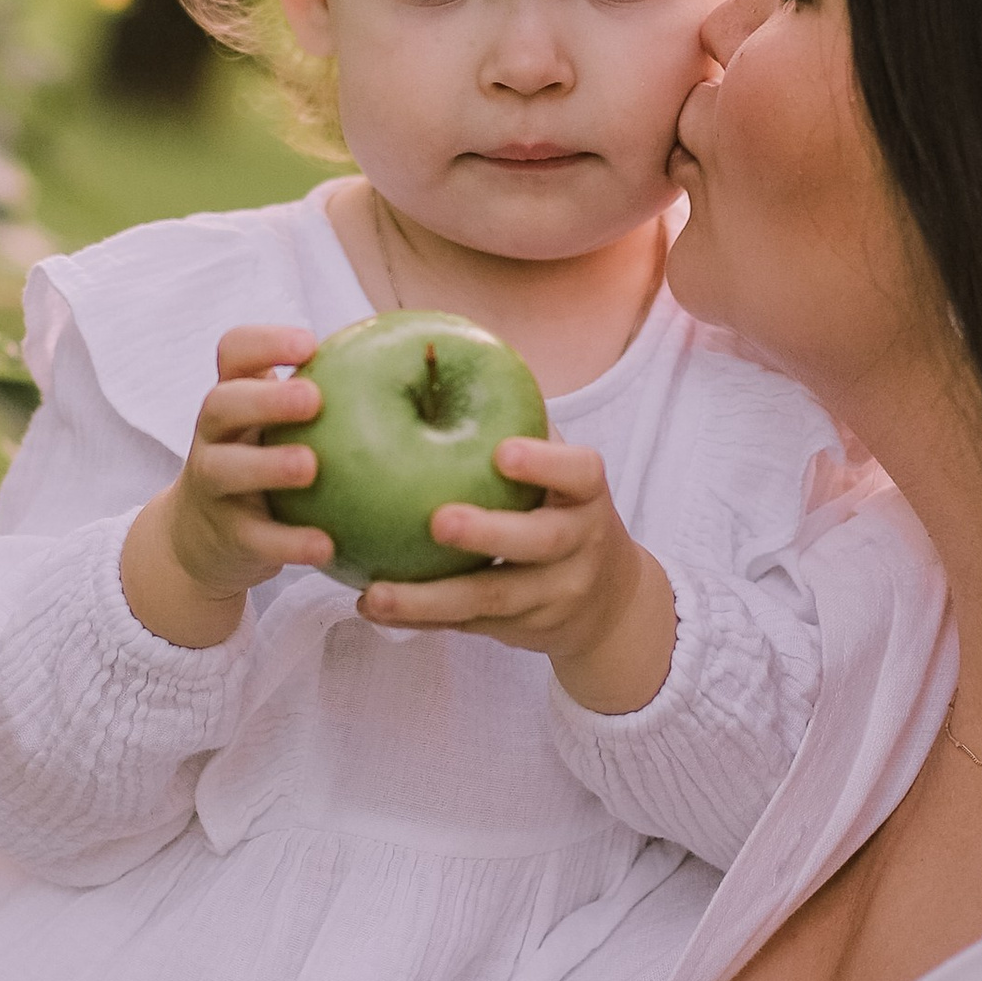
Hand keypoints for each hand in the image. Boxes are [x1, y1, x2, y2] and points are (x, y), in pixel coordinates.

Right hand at [121, 325, 336, 648]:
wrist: (211, 536)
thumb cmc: (272, 460)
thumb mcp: (288, 425)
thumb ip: (333, 394)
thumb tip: (423, 362)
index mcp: (237, 395)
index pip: (235, 351)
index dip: (266, 342)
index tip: (310, 344)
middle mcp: (215, 433)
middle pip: (221, 403)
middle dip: (266, 399)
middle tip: (314, 400)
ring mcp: (211, 483)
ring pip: (224, 468)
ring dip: (268, 465)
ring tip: (311, 468)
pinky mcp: (224, 534)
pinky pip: (253, 537)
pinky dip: (288, 542)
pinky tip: (326, 546)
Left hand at [353, 438, 678, 717]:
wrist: (609, 601)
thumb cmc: (559, 506)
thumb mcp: (557, 470)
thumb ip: (513, 422)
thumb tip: (433, 349)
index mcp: (585, 494)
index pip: (580, 473)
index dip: (545, 462)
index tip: (502, 452)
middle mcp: (579, 544)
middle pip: (539, 541)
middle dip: (489, 532)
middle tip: (436, 520)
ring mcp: (555, 595)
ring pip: (494, 600)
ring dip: (431, 598)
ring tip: (376, 594)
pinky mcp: (523, 631)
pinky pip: (467, 627)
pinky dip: (421, 620)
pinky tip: (372, 606)